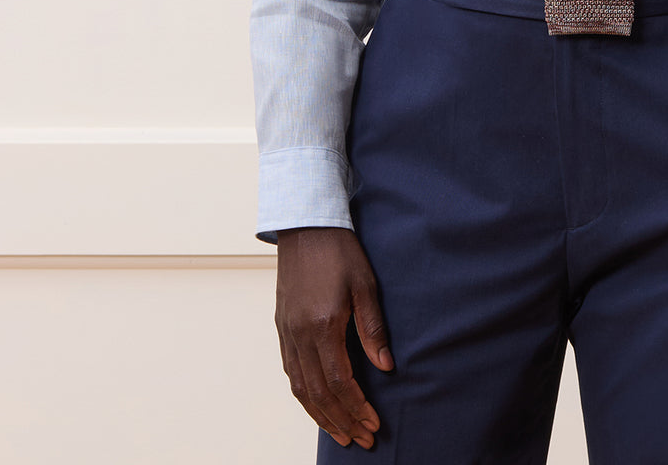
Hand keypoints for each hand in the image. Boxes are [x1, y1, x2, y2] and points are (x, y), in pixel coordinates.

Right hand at [275, 226, 393, 448]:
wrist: (306, 226)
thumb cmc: (340, 251)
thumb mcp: (365, 285)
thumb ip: (373, 329)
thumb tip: (386, 368)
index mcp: (322, 325)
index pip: (339, 382)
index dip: (357, 407)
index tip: (374, 424)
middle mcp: (299, 335)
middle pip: (318, 393)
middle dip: (341, 421)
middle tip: (361, 440)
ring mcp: (286, 332)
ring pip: (300, 388)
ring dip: (320, 416)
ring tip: (341, 433)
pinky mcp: (281, 327)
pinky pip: (291, 372)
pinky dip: (304, 395)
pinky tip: (318, 404)